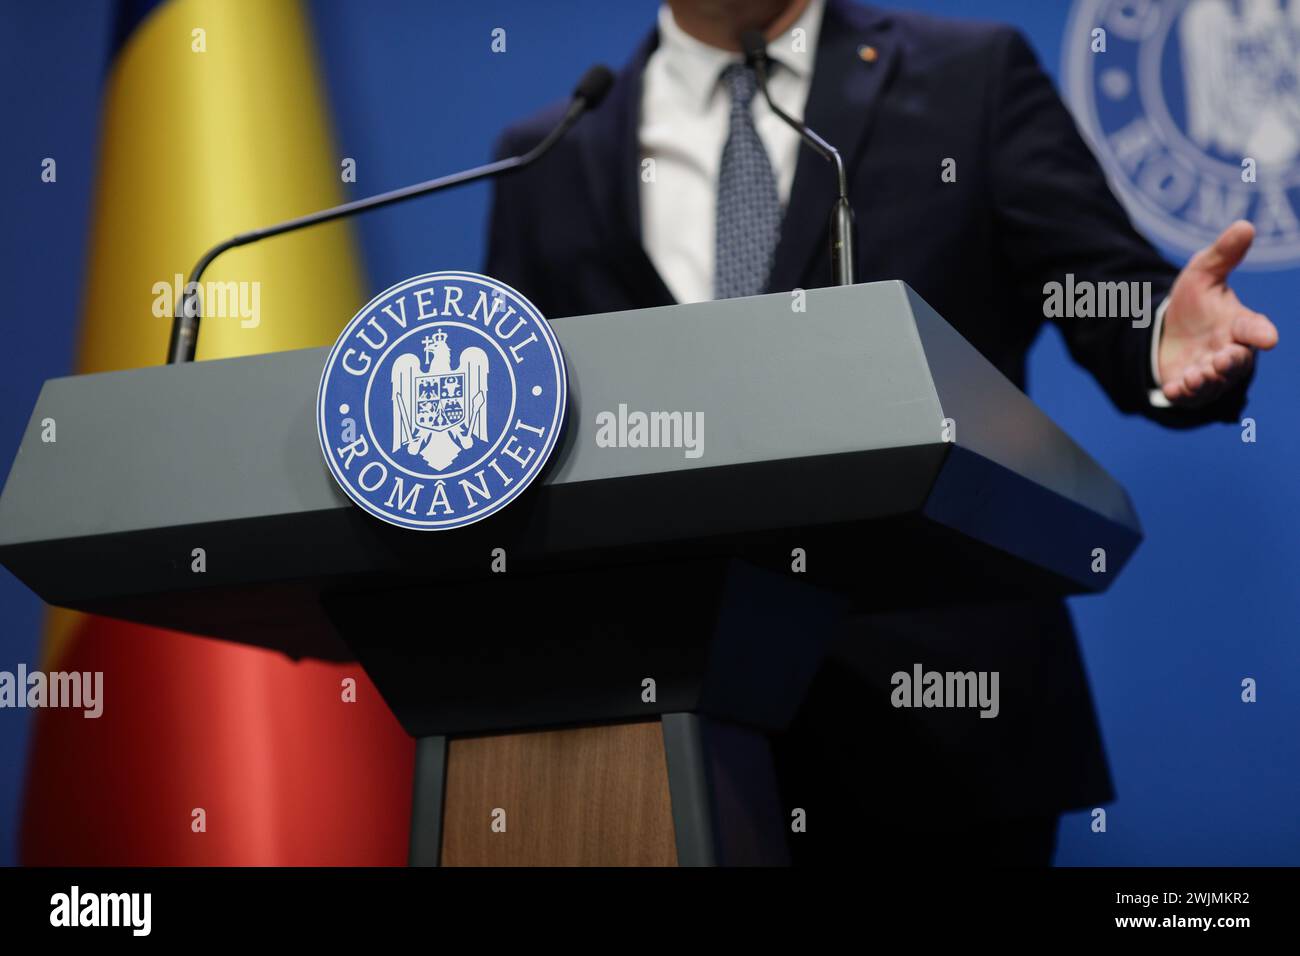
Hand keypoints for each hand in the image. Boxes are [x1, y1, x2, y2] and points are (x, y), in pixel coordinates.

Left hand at [1159, 220, 1278, 406]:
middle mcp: (1229, 352)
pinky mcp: (1188, 388)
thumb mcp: (1202, 274)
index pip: (1255, 328)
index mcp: (1239, 325)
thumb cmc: (1194, 304)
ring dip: (1207, 379)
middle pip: (1238, 362)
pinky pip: (1189, 397)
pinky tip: (1174, 388)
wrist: (1165, 331)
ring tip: (1196, 374)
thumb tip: (1245, 225)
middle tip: (1223, 358)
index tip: (1269, 338)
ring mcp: (1209, 373)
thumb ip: (1223, 255)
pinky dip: (1184, 394)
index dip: (1261, 333)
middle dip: (1232, 362)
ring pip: (1214, 383)